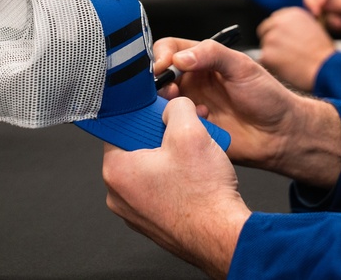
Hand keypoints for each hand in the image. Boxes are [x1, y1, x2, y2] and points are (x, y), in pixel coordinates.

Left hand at [103, 97, 249, 278]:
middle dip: (166, 134)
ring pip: (153, 168)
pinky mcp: (154, 221)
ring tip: (199, 153)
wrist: (223, 235)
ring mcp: (136, 211)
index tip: (162, 112)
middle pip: (138, 147)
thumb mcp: (190, 132)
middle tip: (188, 130)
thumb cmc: (203, 194)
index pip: (120, 127)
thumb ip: (177, 107)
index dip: (146, 114)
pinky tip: (199, 175)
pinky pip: (162, 188)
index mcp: (117, 170)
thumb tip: (174, 106)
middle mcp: (119, 194)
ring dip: (175, 155)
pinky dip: (179, 177)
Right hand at [152, 37, 340, 184]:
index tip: (162, 65)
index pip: (170, 49)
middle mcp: (193, 82)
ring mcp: (191, 107)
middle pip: (159, 76)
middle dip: (158, 82)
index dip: (161, 55)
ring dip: (166, 103)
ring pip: (160, 102)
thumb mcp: (242, 67)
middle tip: (169, 89)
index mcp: (203, 61)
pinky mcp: (191, 130)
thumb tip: (180, 57)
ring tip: (182, 105)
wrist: (281, 134)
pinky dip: (177, 123)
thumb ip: (212, 54)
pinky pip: (171, 126)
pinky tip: (200, 121)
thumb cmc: (268, 96)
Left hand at [256, 7, 335, 90]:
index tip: (285, 41)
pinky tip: (287, 68)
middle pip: (264, 31)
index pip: (274, 20)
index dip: (278, 32)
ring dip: (272, 54)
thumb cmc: (323, 53)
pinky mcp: (266, 54)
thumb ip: (295, 25)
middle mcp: (278, 22)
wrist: (325, 68)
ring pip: (264, 47)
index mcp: (291, 13)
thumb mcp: (313, 27)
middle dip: (272, 42)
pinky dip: (272, 66)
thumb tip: (284, 30)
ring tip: (290, 62)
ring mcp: (271, 38)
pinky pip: (264, 60)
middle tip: (285, 54)